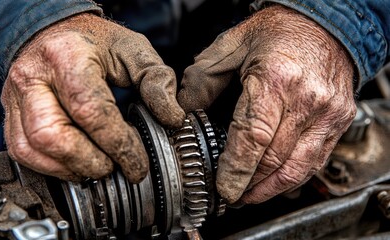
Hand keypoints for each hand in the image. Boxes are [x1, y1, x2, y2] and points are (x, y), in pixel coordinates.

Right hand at [1, 13, 184, 182]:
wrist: (57, 34)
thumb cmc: (96, 43)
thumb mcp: (134, 50)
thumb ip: (157, 81)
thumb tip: (171, 120)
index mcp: (66, 56)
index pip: (90, 110)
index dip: (118, 145)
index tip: (137, 165)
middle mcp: (32, 77)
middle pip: (53, 136)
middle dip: (90, 162)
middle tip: (116, 167)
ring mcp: (16, 97)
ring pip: (32, 150)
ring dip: (70, 169)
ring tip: (98, 167)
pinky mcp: (11, 114)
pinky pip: (22, 152)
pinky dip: (52, 167)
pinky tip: (77, 164)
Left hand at [177, 5, 355, 203]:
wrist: (324, 24)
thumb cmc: (279, 32)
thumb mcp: (230, 45)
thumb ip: (202, 80)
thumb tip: (183, 112)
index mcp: (277, 78)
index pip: (253, 138)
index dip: (237, 170)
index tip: (224, 188)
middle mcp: (308, 99)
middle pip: (275, 159)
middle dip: (250, 184)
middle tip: (230, 194)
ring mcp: (328, 112)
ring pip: (298, 167)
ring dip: (271, 188)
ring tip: (250, 196)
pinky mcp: (340, 120)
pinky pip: (316, 159)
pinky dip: (293, 176)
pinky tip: (275, 181)